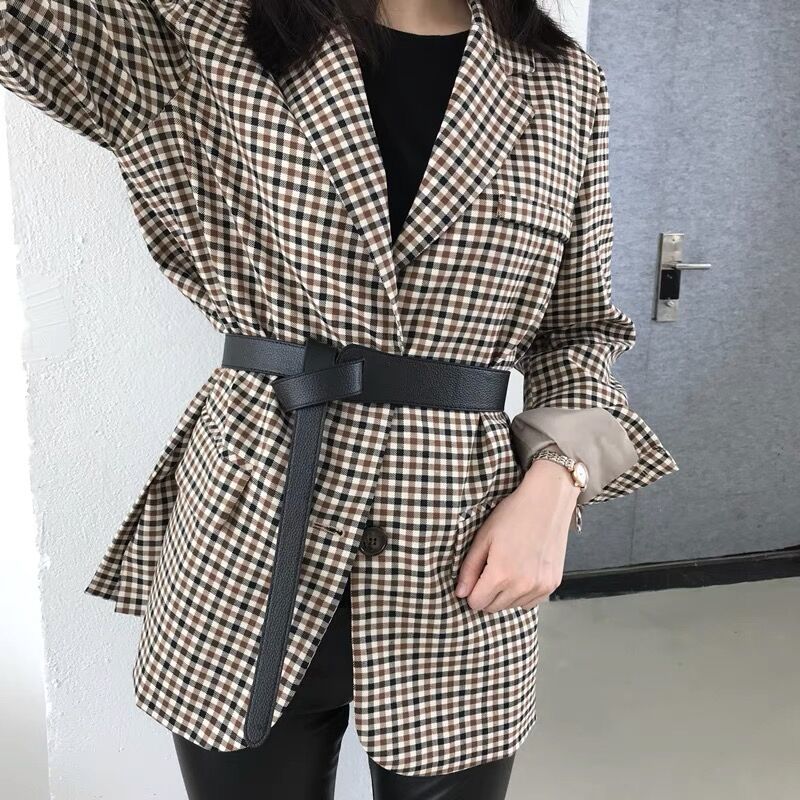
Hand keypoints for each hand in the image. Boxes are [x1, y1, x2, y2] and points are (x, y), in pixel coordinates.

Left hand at [454, 459, 579, 611]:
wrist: (548, 502)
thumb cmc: (513, 515)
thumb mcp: (483, 538)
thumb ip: (469, 569)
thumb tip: (460, 593)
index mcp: (502, 573)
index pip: (477, 603)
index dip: (471, 591)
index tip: (474, 577)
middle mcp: (522, 585)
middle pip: (493, 607)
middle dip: (487, 593)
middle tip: (491, 569)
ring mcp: (540, 586)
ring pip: (512, 606)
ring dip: (505, 594)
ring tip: (508, 567)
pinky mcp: (552, 584)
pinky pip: (530, 602)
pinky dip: (523, 594)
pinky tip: (522, 573)